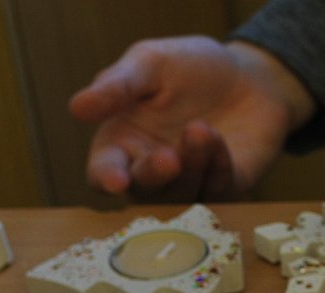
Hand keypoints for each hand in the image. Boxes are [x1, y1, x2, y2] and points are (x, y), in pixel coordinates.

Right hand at [69, 36, 314, 201]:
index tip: (116, 180)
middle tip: (169, 158)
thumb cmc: (190, 68)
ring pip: (181, 197)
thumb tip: (76, 107)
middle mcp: (150, 171)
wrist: (248, 75)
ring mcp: (188, 184)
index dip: (107, 179)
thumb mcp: (150, 64)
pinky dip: (218, 167)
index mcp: (122, 143)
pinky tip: (220, 139)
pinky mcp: (223, 189)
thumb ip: (117, 86)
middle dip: (154, 176)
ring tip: (201, 130)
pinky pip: (218, 191)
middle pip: (143, 192)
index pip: (103, 172)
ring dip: (190, 168)